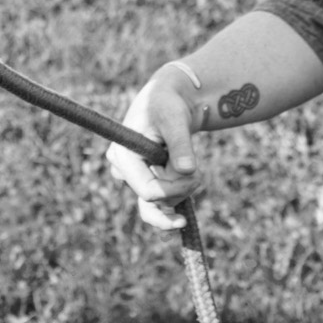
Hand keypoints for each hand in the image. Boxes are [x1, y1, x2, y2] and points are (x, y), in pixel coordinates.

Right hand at [105, 67, 200, 230]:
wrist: (169, 101)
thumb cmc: (168, 104)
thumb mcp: (175, 119)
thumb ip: (180, 144)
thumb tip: (188, 171)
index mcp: (123, 154)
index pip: (148, 190)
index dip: (175, 191)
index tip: (197, 177)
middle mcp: (124, 169)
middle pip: (154, 200)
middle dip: (180, 191)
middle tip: (199, 175)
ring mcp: (133, 177)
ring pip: (157, 204)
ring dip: (180, 192)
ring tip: (193, 170)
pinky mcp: (145, 180)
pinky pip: (155, 206)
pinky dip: (170, 211)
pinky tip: (181, 221)